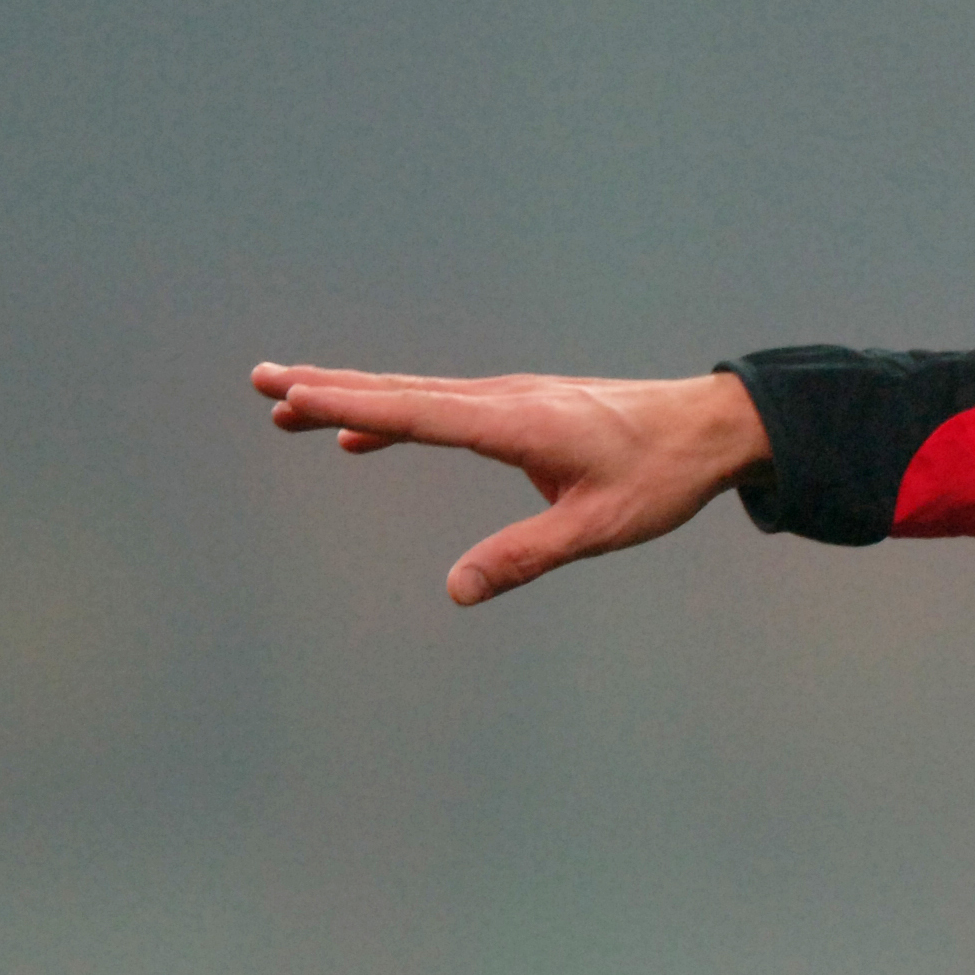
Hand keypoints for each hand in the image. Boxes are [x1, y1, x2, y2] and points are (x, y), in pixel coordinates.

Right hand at [253, 362, 772, 604]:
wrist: (712, 427)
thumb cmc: (661, 476)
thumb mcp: (597, 527)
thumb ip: (524, 557)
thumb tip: (455, 591)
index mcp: (518, 423)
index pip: (417, 414)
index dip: (350, 407)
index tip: (293, 395)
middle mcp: (506, 399)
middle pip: (402, 394)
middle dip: (329, 389)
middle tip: (261, 382)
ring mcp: (512, 398)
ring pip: (417, 395)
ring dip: (352, 398)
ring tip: (287, 402)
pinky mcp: (522, 407)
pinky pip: (443, 408)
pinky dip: (396, 416)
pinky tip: (361, 438)